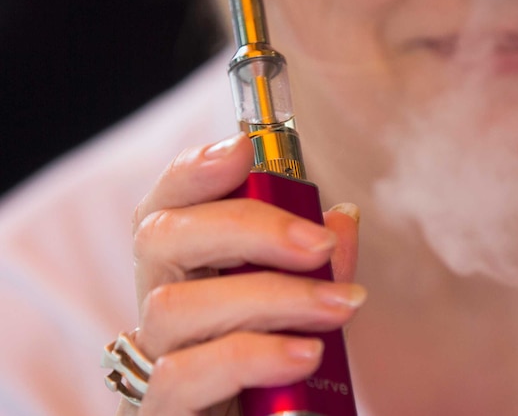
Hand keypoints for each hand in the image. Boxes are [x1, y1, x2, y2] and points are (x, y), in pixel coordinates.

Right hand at [120, 133, 363, 415]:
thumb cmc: (280, 367)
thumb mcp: (307, 306)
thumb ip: (318, 264)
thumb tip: (342, 218)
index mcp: (187, 267)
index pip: (167, 203)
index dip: (195, 170)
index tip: (241, 150)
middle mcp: (159, 302)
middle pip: (163, 238)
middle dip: (248, 228)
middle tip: (318, 245)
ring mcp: (153, 357)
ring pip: (175, 307)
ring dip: (268, 298)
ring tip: (336, 308)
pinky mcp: (160, 409)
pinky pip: (182, 376)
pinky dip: (251, 356)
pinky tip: (306, 354)